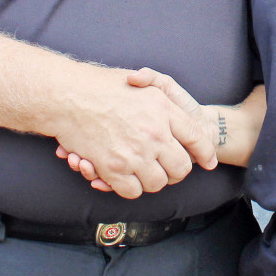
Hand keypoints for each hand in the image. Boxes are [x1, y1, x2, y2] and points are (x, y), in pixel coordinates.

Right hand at [51, 68, 209, 199]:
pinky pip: (132, 191)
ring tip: (139, 170)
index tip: (208, 162)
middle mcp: (154, 133)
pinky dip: (127, 187)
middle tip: (165, 169)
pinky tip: (120, 176)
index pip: (198, 137)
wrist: (67, 95)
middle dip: (174, 173)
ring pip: (157, 183)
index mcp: (164, 109)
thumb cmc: (101, 86)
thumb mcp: (142, 84)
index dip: (205, 153)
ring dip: (149, 180)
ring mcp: (135, 153)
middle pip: (181, 168)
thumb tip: (186, 123)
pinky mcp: (113, 168)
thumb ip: (166, 101)